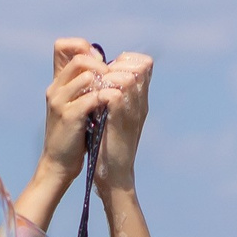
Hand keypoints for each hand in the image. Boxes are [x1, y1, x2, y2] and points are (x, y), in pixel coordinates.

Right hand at [39, 39, 109, 183]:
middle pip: (80, 59)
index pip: (62, 46)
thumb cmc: (71, 135)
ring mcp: (61, 101)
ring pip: (87, 75)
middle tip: (112, 81)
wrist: (59, 164)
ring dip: (106, 83)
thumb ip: (82, 85)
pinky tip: (111, 107)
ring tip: (113, 95)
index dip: (84, 48)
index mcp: (57, 83)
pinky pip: (92, 97)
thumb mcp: (73, 105)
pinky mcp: (70, 116)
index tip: (100, 64)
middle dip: (102, 67)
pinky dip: (106, 99)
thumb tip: (101, 65)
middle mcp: (55, 88)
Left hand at [94, 51, 153, 188]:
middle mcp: (140, 103)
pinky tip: (92, 101)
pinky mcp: (120, 122)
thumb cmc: (110, 148)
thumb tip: (103, 79)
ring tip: (95, 90)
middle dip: (116, 66)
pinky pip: (114, 94)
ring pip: (127, 77)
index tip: (109, 70)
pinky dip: (100, 93)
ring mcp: (133, 112)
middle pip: (139, 66)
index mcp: (140, 100)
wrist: (114, 176)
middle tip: (100, 80)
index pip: (145, 64)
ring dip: (107, 79)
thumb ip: (115, 98)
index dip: (127, 60)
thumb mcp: (115, 117)